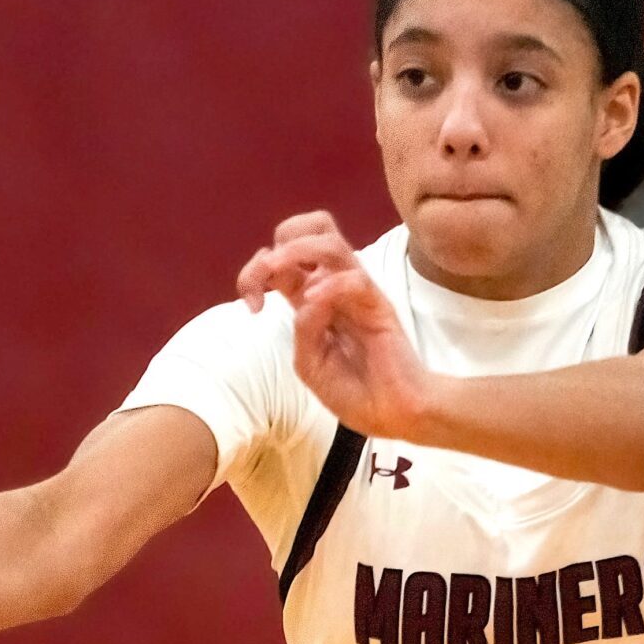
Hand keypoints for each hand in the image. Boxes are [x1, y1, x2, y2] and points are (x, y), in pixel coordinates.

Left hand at [237, 211, 436, 438]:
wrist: (392, 414)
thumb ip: (302, 329)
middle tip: (266, 273)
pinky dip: (330, 285)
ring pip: (332, 242)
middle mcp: (334, 287)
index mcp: (313, 297)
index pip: (284, 257)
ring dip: (297, 249)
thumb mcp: (310, 364)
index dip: (258, 270)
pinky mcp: (379, 305)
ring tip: (277, 270)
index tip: (251, 304)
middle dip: (282, 242)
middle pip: (314, 228)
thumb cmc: (353, 391)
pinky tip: (313, 300)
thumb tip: (306, 297)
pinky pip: (355, 280)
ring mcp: (358, 292)